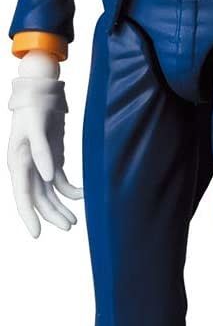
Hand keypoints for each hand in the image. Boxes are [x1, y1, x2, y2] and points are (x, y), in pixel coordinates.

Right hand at [8, 51, 82, 237]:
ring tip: (73, 221)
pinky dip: (70, 191)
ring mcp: (39, 165)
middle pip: (38, 198)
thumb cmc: (35, 107)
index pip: (22, 194)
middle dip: (51, 214)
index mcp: (18, 161)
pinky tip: (82, 196)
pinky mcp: (52, 160)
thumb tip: (46, 177)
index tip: (37, 233)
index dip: (28, 215)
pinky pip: (60, 182)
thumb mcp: (36, 126)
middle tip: (69, 226)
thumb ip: (41, 152)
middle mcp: (27, 167)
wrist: (41, 91)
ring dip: (60, 207)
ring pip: (48, 194)